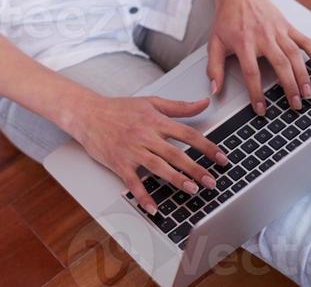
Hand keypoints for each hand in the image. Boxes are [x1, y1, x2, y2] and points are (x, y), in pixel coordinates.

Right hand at [65, 92, 228, 214]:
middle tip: (212, 182)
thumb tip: (203, 103)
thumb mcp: (150, 102)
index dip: (207, 147)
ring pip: (157, 167)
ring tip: (192, 190)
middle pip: (175, 153)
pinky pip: (132, 182)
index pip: (187, 133)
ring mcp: (132, 150)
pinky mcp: (118, 163)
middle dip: (196, 169)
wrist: (88, 113)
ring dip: (176, 179)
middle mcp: (145, 135)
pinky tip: (153, 207)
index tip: (222, 158)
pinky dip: (143, 196)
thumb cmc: (119, 108)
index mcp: (155, 120)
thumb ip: (179, 106)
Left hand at [207, 0, 310, 113]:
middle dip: (288, 86)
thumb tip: (215, 90)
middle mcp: (262, 36)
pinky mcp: (287, 26)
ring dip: (303, 75)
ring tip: (307, 94)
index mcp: (243, 42)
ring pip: (294, 55)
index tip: (262, 109)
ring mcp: (277, 31)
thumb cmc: (227, 18)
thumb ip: (214, 67)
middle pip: (279, 64)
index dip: (256, 93)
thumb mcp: (215, 42)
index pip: (251, 72)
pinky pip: (305, 41)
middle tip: (294, 105)